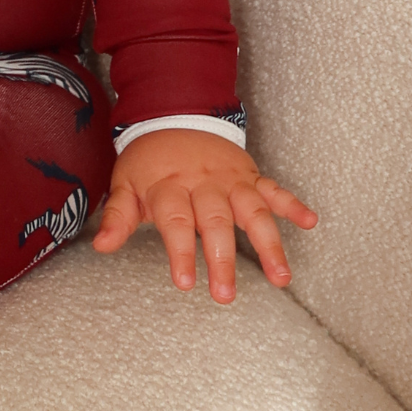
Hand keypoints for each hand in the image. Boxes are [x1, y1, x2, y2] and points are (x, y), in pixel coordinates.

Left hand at [91, 127, 316, 302]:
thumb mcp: (125, 184)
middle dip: (223, 258)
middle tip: (226, 294)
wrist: (173, 116)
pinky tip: (309, 221)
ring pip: (252, 210)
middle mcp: (203, 183)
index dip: (180, 252)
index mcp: (169, 187)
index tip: (186, 283)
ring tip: (280, 277)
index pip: (175, 222)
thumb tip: (101, 246)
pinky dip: (292, 203)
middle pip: (215, 222)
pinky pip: (274, 188)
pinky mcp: (250, 176)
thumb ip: (117, 217)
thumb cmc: (148, 161)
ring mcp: (230, 179)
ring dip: (268, 243)